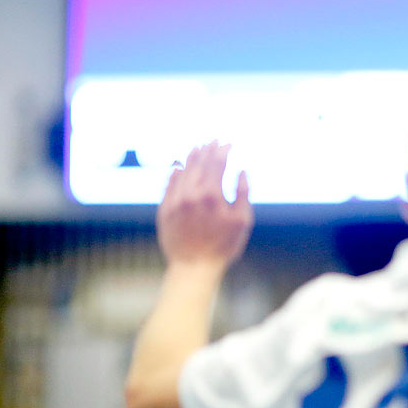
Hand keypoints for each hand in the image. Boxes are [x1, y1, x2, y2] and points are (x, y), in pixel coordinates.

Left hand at [157, 141, 253, 268]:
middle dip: (208, 149)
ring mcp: (175, 200)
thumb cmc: (223, 246)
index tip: (229, 143)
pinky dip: (176, 173)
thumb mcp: (242, 221)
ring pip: (182, 170)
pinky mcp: (165, 209)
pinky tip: (179, 167)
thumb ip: (242, 193)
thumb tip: (241, 170)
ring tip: (198, 148)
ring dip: (192, 157)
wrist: (194, 267)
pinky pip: (169, 184)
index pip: (217, 162)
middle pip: (199, 162)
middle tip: (214, 140)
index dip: (224, 149)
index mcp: (212, 194)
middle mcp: (190, 193)